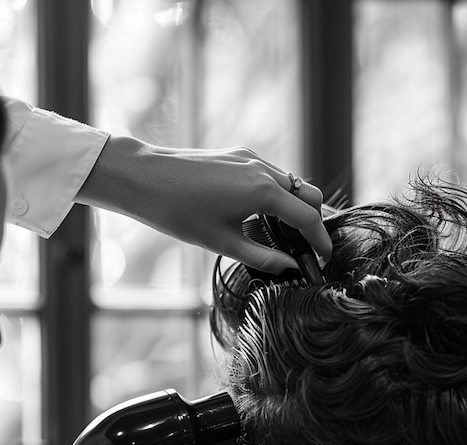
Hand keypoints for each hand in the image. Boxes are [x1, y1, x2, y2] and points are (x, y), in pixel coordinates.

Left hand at [78, 139, 332, 273]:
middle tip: (303, 249)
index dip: (320, 242)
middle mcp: (263, 169)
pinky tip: (261, 214)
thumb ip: (263, 258)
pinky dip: (278, 194)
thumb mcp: (223, 243)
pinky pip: (272, 174)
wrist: (143, 178)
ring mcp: (251, 158)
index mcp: (263, 192)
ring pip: (292, 183)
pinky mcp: (239, 154)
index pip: (308, 218)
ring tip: (283, 235)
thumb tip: (291, 268)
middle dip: (313, 222)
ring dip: (296, 207)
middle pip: (309, 196)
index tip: (323, 259)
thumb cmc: (178, 213)